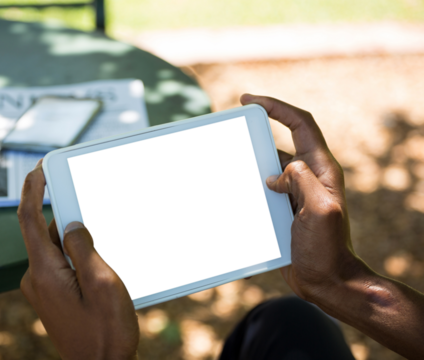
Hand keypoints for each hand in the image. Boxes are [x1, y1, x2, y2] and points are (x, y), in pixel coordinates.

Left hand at [18, 159, 139, 359]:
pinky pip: (63, 266)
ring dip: (82, 246)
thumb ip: (84, 247)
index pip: (28, 218)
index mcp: (45, 272)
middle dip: (75, 223)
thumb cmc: (106, 332)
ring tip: (108, 266)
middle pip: (50, 233)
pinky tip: (102, 274)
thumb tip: (73, 223)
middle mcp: (36, 279)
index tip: (40, 168)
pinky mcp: (52, 297)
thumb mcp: (102, 282)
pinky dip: (80, 260)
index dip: (32, 189)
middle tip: (101, 228)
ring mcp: (42, 290)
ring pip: (60, 251)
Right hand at [240, 94, 361, 301]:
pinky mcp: (285, 207)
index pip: (300, 124)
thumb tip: (277, 173)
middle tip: (231, 132)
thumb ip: (302, 181)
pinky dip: (251, 184)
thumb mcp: (320, 210)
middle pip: (279, 142)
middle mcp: (310, 176)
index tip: (249, 100)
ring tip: (230, 162)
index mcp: (322, 170)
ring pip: (268, 166)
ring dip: (250, 164)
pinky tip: (240, 188)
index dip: (276, 107)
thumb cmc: (328, 249)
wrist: (325, 279)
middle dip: (255, 135)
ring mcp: (296, 192)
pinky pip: (264, 188)